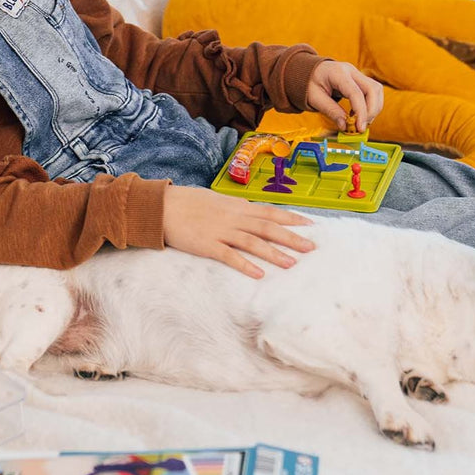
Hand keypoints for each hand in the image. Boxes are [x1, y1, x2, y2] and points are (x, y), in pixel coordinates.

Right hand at [162, 185, 313, 278]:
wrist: (162, 206)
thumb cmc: (188, 202)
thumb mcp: (217, 200)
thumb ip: (235, 208)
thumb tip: (251, 212)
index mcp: (237, 206)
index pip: (270, 212)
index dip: (291, 218)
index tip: (311, 224)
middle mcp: (233, 217)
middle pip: (267, 228)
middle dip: (291, 238)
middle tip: (311, 248)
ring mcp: (221, 231)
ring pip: (253, 242)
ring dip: (273, 253)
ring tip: (291, 264)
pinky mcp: (207, 245)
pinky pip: (229, 256)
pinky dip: (245, 265)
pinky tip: (258, 274)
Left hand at [306, 59, 383, 131]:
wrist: (308, 72)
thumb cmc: (309, 83)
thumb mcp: (315, 98)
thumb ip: (331, 111)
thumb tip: (344, 126)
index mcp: (338, 73)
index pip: (356, 93)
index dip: (361, 112)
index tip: (360, 128)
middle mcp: (351, 71)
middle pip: (373, 89)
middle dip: (371, 111)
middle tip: (361, 126)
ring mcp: (357, 74)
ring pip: (376, 90)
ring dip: (373, 108)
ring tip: (360, 122)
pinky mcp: (360, 80)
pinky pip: (373, 92)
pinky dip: (370, 105)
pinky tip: (358, 115)